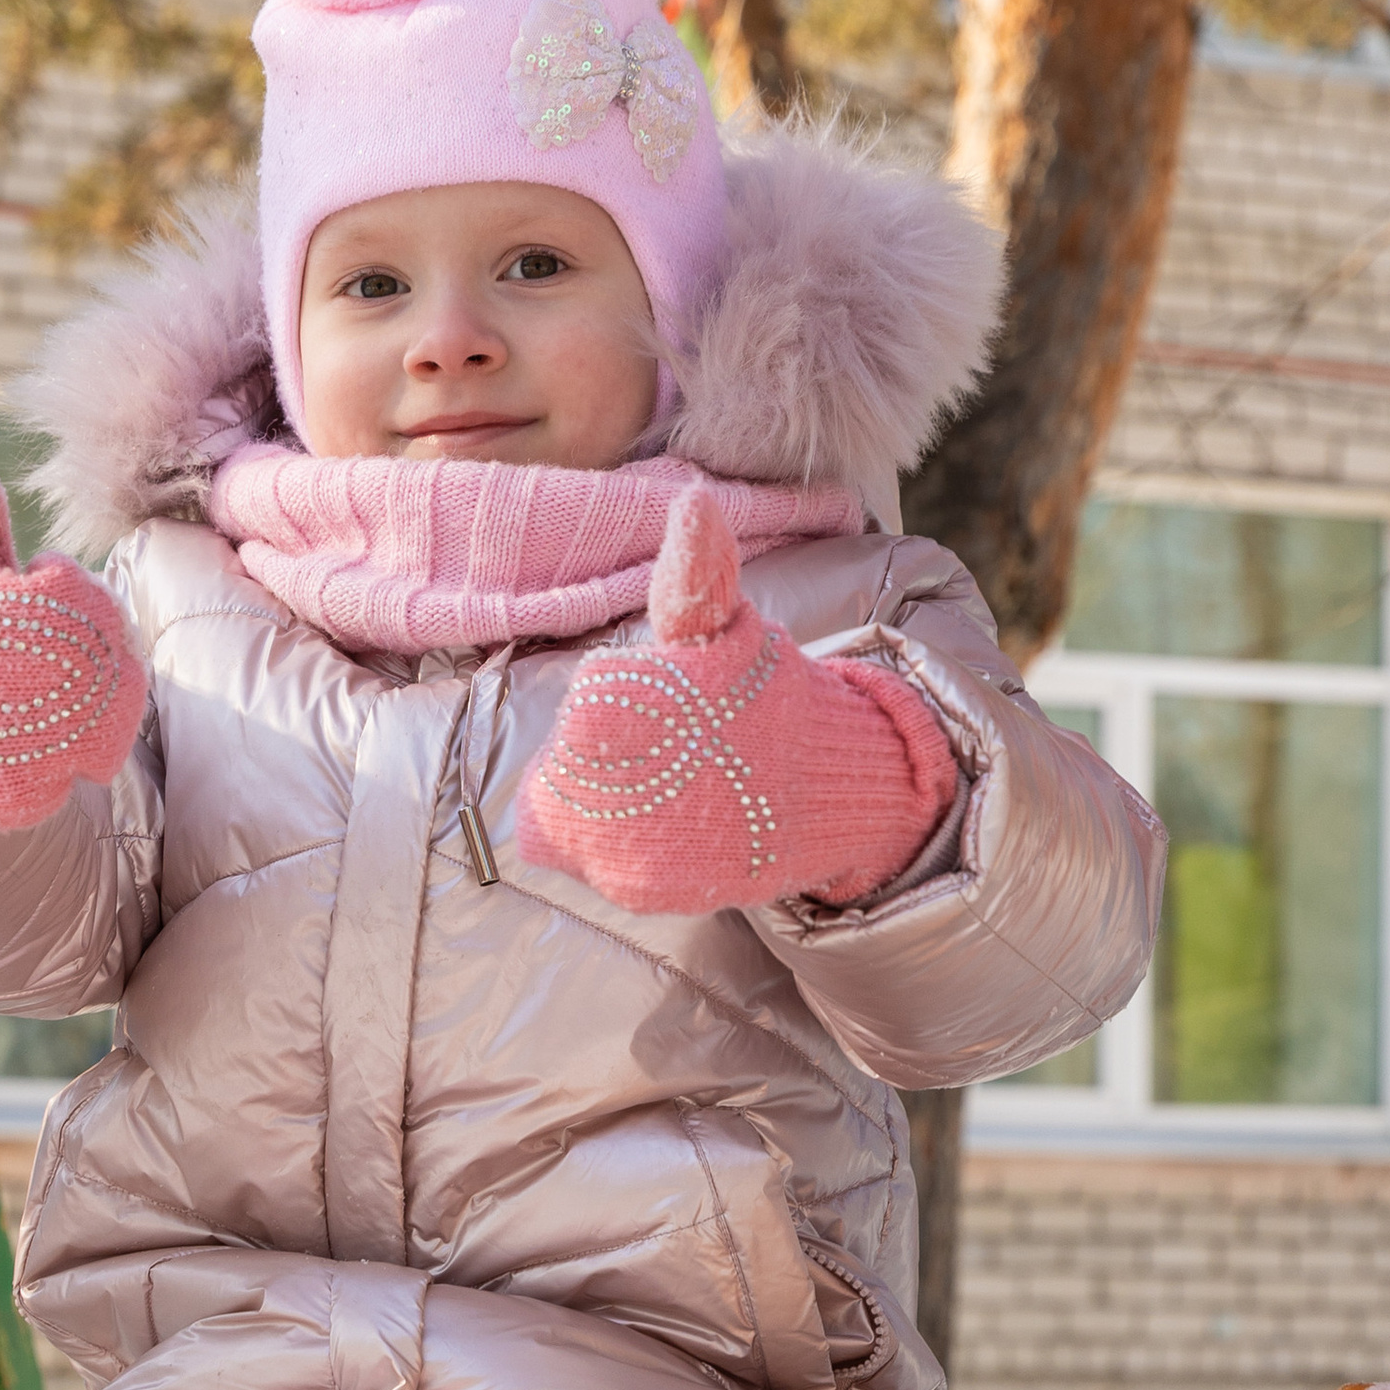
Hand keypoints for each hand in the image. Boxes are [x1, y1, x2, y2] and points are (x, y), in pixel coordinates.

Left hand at [515, 486, 956, 915]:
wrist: (826, 790)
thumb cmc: (760, 698)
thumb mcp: (723, 629)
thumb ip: (693, 575)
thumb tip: (694, 500)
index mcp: (607, 704)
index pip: (576, 716)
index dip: (618, 713)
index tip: (675, 713)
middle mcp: (603, 782)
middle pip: (563, 769)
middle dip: (611, 761)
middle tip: (677, 755)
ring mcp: (618, 841)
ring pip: (570, 817)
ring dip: (613, 806)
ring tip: (677, 791)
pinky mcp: (636, 888)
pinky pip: (593, 863)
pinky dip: (623, 849)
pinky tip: (672, 826)